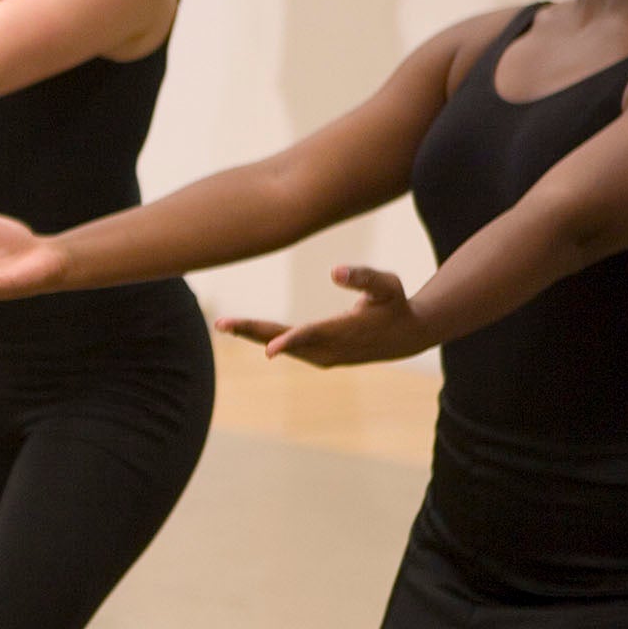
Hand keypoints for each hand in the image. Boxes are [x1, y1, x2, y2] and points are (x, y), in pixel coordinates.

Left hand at [215, 264, 434, 367]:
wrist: (405, 337)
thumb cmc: (394, 304)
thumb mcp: (387, 284)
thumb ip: (363, 276)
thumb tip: (334, 271)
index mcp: (347, 331)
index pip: (314, 335)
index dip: (291, 341)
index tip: (269, 350)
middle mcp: (331, 348)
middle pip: (285, 340)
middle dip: (253, 332)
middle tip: (222, 323)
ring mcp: (323, 356)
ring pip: (281, 345)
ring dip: (252, 334)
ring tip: (223, 323)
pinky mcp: (318, 357)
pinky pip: (286, 346)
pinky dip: (263, 337)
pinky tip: (242, 329)